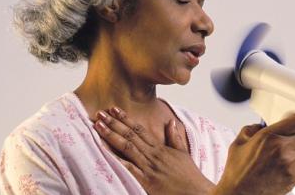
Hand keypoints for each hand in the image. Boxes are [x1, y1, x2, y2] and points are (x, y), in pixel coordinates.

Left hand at [93, 107, 214, 194]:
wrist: (196, 193)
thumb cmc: (189, 176)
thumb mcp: (183, 153)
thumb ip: (175, 137)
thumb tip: (170, 121)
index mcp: (160, 147)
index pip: (139, 129)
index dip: (125, 118)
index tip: (115, 109)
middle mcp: (152, 154)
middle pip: (129, 135)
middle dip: (114, 123)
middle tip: (100, 113)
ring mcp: (148, 166)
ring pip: (127, 147)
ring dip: (111, 135)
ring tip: (98, 126)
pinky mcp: (146, 180)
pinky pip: (128, 167)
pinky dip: (116, 158)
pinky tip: (104, 150)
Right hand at [214, 114, 294, 194]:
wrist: (239, 193)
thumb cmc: (237, 171)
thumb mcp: (237, 143)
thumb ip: (249, 130)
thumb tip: (258, 126)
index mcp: (268, 137)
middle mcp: (282, 149)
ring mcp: (289, 164)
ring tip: (293, 151)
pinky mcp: (293, 178)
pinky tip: (291, 164)